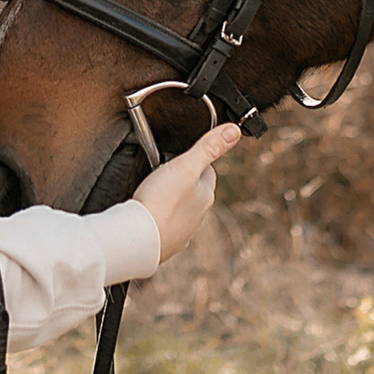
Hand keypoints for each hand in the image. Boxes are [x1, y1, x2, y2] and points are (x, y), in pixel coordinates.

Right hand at [132, 122, 241, 264]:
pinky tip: (151, 215)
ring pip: (182, 210)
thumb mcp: (186, 165)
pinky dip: (161, 220)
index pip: (207, 172)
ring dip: (172, 201)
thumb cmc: (161, 200)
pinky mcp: (167, 243)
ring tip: (155, 192)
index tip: (181, 158)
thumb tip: (234, 130)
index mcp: (206, 196)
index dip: (195, 162)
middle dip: (184, 182)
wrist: (139, 237)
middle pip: (195, 192)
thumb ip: (209, 147)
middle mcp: (199, 216)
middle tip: (164, 173)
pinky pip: (167, 227)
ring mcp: (183, 232)